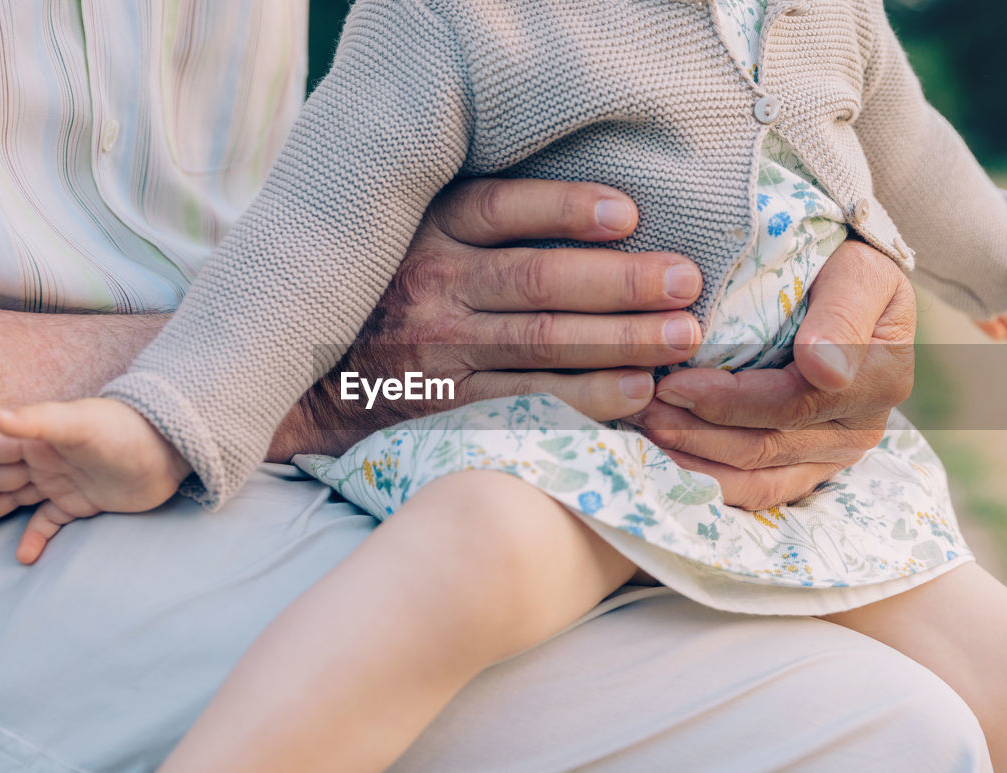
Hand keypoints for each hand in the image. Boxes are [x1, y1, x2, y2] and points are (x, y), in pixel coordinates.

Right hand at [0, 398, 191, 563]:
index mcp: (39, 437)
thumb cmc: (125, 430)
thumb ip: (36, 422)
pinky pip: (50, 521)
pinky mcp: (84, 502)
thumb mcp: (79, 424)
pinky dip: (34, 537)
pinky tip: (22, 555)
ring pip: (14, 498)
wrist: (172, 451)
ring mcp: (64, 481)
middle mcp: (46, 458)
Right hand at [274, 178, 703, 457]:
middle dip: (621, 281)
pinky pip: (526, 398)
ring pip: (542, 341)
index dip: (566, 208)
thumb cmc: (400, 290)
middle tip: (686, 282)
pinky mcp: (445, 403)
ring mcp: (438, 348)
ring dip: (621, 338)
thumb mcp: (424, 233)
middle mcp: (432, 285)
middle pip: (538, 278)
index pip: (500, 207)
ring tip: (682, 334)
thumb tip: (605, 206)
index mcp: (429, 229)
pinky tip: (637, 390)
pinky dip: (586, 396)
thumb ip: (488, 216)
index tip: (629, 213)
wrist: (320, 376)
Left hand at [631, 240, 915, 509]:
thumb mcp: (859, 270)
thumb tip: (824, 369)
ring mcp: (832, 458)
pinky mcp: (806, 470)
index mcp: (876, 381)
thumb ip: (842, 313)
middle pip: (764, 447)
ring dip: (694, 460)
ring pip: (754, 480)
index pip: (790, 404)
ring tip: (646, 431)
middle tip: (641, 408)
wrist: (851, 286)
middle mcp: (858, 431)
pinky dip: (707, 479)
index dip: (726, 400)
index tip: (670, 382)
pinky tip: (665, 456)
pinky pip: (754, 491)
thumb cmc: (847, 266)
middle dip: (695, 432)